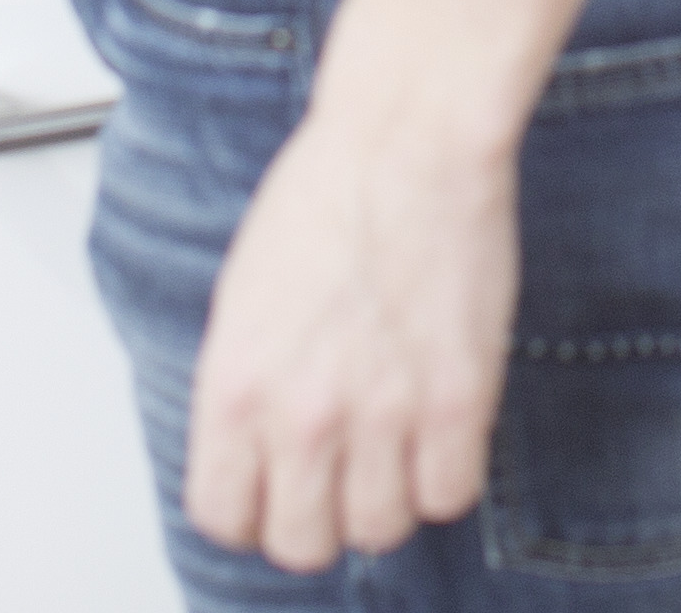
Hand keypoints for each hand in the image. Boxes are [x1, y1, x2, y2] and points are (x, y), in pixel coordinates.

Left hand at [180, 93, 525, 569]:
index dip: (251, 515)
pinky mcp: (457, 401)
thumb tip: (256, 451)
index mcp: (234, 385)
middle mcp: (301, 412)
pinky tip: (439, 432)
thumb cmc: (328, 192)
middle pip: (301, 543)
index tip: (273, 498)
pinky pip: (449, 497)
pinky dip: (446, 476)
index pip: (223, 517)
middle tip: (339, 480)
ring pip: (379, 530)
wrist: (407, 138)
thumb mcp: (244, 297)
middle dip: (318, 518)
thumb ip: (246, 387)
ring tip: (394, 449)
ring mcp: (382, 413)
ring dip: (387, 498)